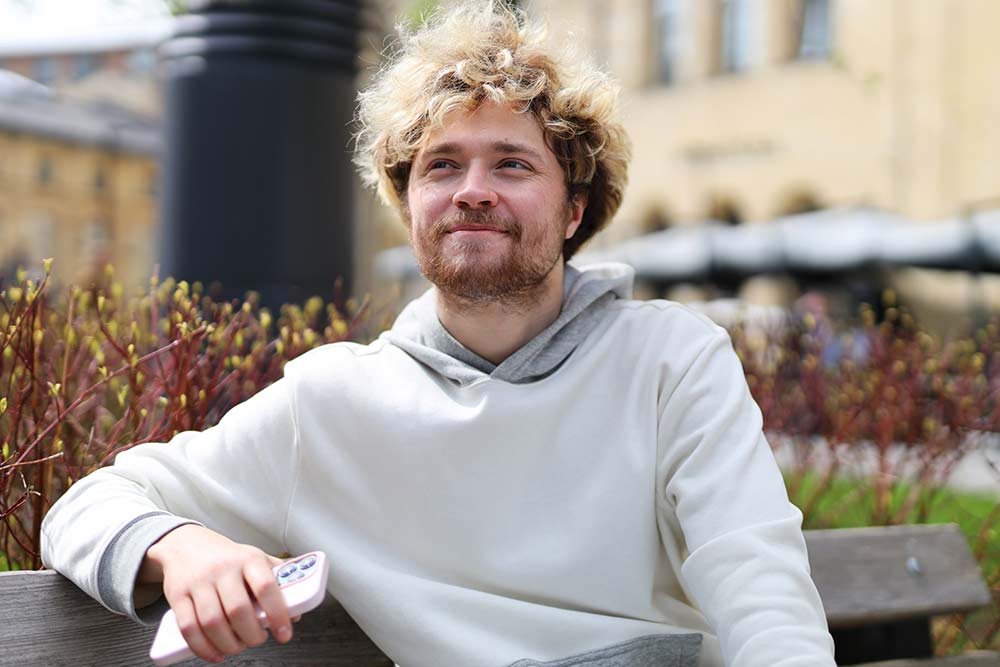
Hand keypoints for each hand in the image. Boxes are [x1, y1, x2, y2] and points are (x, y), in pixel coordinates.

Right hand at [140, 525, 295, 663]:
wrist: (187, 544)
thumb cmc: (227, 557)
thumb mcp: (256, 559)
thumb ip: (278, 582)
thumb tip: (297, 611)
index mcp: (249, 559)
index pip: (267, 588)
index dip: (278, 614)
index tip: (284, 634)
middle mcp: (224, 569)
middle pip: (238, 610)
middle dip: (251, 635)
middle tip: (257, 640)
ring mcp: (199, 582)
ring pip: (213, 623)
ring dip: (228, 644)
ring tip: (237, 646)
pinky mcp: (178, 595)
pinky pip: (189, 628)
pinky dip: (203, 648)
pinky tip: (215, 653)